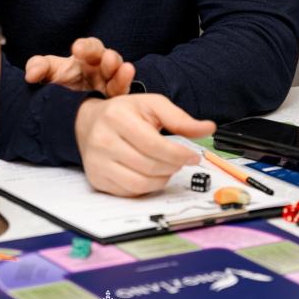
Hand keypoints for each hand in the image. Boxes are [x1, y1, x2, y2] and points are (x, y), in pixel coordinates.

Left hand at [25, 37, 134, 96]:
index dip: (86, 47)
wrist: (68, 109)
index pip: (91, 47)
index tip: (77, 49)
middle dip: (109, 58)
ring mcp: (110, 86)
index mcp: (88, 58)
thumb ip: (38, 67)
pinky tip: (125, 90)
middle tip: (106, 59)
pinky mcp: (115, 102)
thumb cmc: (62, 82)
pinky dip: (125, 90)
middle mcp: (102, 69)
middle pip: (110, 58)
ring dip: (121, 74)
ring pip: (119, 77)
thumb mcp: (49, 72)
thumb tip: (30, 75)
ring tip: (125, 70)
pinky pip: (123, 95)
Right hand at [75, 93, 215, 195]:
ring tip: (167, 167)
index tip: (193, 156)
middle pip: (149, 166)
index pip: (154, 145)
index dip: (179, 154)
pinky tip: (151, 174)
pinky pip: (129, 192)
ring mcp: (97, 162)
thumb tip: (208, 128)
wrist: (89, 121)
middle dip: (172, 166)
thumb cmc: (125, 112)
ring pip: (140, 183)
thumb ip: (181, 118)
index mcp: (117, 117)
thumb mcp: (153, 105)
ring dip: (162, 179)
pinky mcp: (96, 178)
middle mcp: (103, 140)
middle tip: (180, 161)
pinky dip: (147, 187)